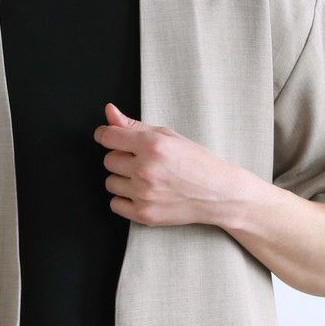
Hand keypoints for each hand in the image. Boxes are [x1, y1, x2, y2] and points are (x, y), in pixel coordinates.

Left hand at [92, 101, 247, 227]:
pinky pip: (115, 204)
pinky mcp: (144, 214)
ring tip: (146, 179)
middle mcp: (145, 169)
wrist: (218, 194)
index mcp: (152, 145)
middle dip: (122, 159)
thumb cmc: (196, 162)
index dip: (105, 134)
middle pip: (108, 160)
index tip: (109, 137)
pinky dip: (125, 200)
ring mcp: (144, 194)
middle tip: (143, 162)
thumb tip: (109, 111)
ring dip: (123, 180)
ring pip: (110, 183)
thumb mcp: (169, 136)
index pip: (108, 136)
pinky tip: (143, 194)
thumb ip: (134, 125)